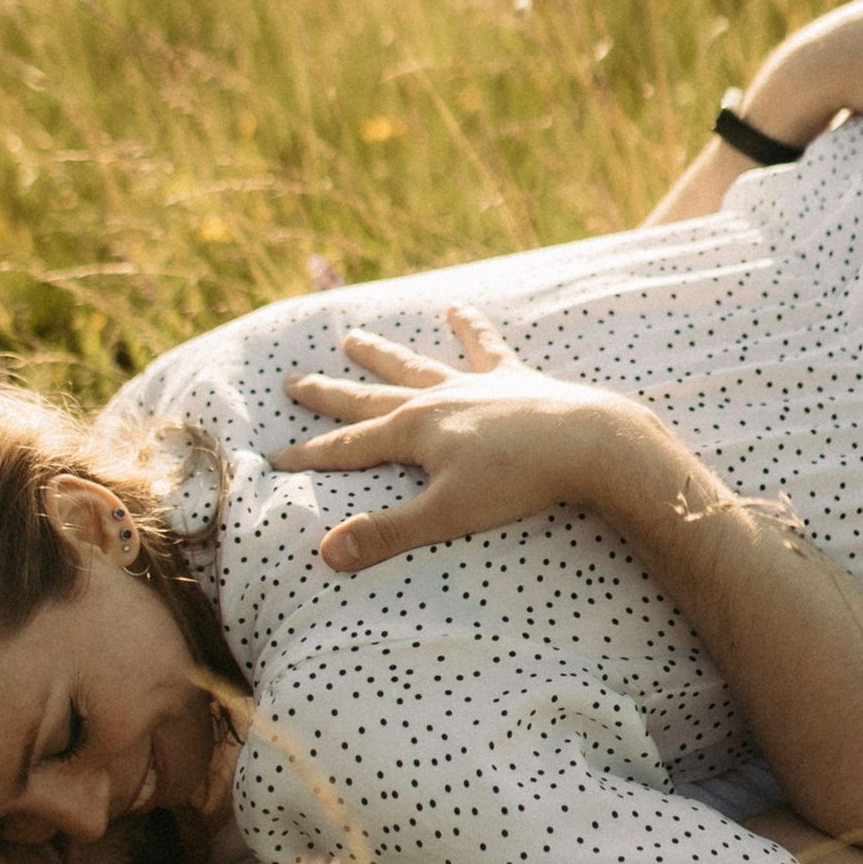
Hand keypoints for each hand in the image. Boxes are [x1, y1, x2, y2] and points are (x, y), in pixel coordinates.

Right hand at [268, 303, 656, 571]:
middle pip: (369, 398)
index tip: (274, 457)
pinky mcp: (512, 379)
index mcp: (412, 432)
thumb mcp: (446, 516)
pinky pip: (484, 349)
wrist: (588, 441)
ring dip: (382, 354)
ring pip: (415, 366)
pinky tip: (458, 309)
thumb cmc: (518, 483)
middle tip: (292, 381)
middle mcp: (434, 401)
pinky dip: (470, 329)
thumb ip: (385, 534)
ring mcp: (472, 386)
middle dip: (329, 395)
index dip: (309, 456)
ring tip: (352, 337)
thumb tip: (325, 553)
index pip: (347, 448)